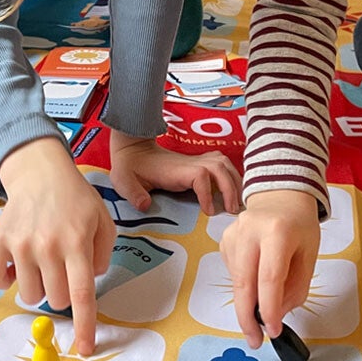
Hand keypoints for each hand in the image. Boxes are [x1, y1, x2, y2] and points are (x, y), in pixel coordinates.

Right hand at [0, 138, 114, 355]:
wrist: (41, 171)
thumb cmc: (75, 198)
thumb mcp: (102, 220)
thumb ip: (103, 254)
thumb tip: (88, 283)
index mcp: (77, 242)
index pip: (82, 293)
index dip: (84, 325)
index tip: (85, 349)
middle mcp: (48, 246)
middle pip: (54, 299)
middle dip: (61, 292)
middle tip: (62, 267)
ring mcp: (20, 244)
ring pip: (28, 295)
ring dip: (37, 286)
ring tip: (41, 261)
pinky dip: (4, 279)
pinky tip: (15, 263)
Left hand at [108, 130, 241, 214]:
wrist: (132, 149)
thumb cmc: (129, 167)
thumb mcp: (124, 181)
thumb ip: (134, 193)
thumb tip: (145, 205)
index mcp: (175, 169)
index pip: (200, 175)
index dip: (207, 192)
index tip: (208, 211)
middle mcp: (189, 163)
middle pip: (219, 167)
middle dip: (230, 187)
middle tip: (232, 210)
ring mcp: (194, 161)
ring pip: (223, 163)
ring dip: (234, 180)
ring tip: (237, 202)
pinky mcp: (197, 163)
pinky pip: (221, 164)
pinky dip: (230, 175)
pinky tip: (233, 189)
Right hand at [220, 190, 319, 348]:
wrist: (280, 196)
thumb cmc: (299, 226)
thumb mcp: (309, 255)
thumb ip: (295, 288)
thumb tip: (275, 315)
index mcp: (277, 231)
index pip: (269, 277)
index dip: (270, 309)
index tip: (273, 332)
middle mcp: (250, 230)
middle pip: (244, 282)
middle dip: (248, 317)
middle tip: (255, 342)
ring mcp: (233, 233)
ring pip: (237, 281)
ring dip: (248, 303)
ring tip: (263, 309)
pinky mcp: (225, 239)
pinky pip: (233, 272)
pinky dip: (245, 285)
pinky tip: (257, 276)